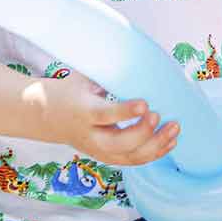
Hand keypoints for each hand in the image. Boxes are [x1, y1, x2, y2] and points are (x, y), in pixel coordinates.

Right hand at [32, 74, 179, 166]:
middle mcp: (89, 135)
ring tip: (174, 128)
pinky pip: (132, 161)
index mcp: (82, 111)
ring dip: (155, 146)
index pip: (104, 115)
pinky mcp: (106, 157)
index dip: (125, 112)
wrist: (46, 115)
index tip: (145, 104)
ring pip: (128, 157)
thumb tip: (138, 59)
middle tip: (158, 116)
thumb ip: (107, 73)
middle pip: (117, 144)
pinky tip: (170, 142)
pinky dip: (153, 154)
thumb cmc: (70, 90)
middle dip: (142, 133)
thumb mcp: (83, 77)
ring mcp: (98, 150)